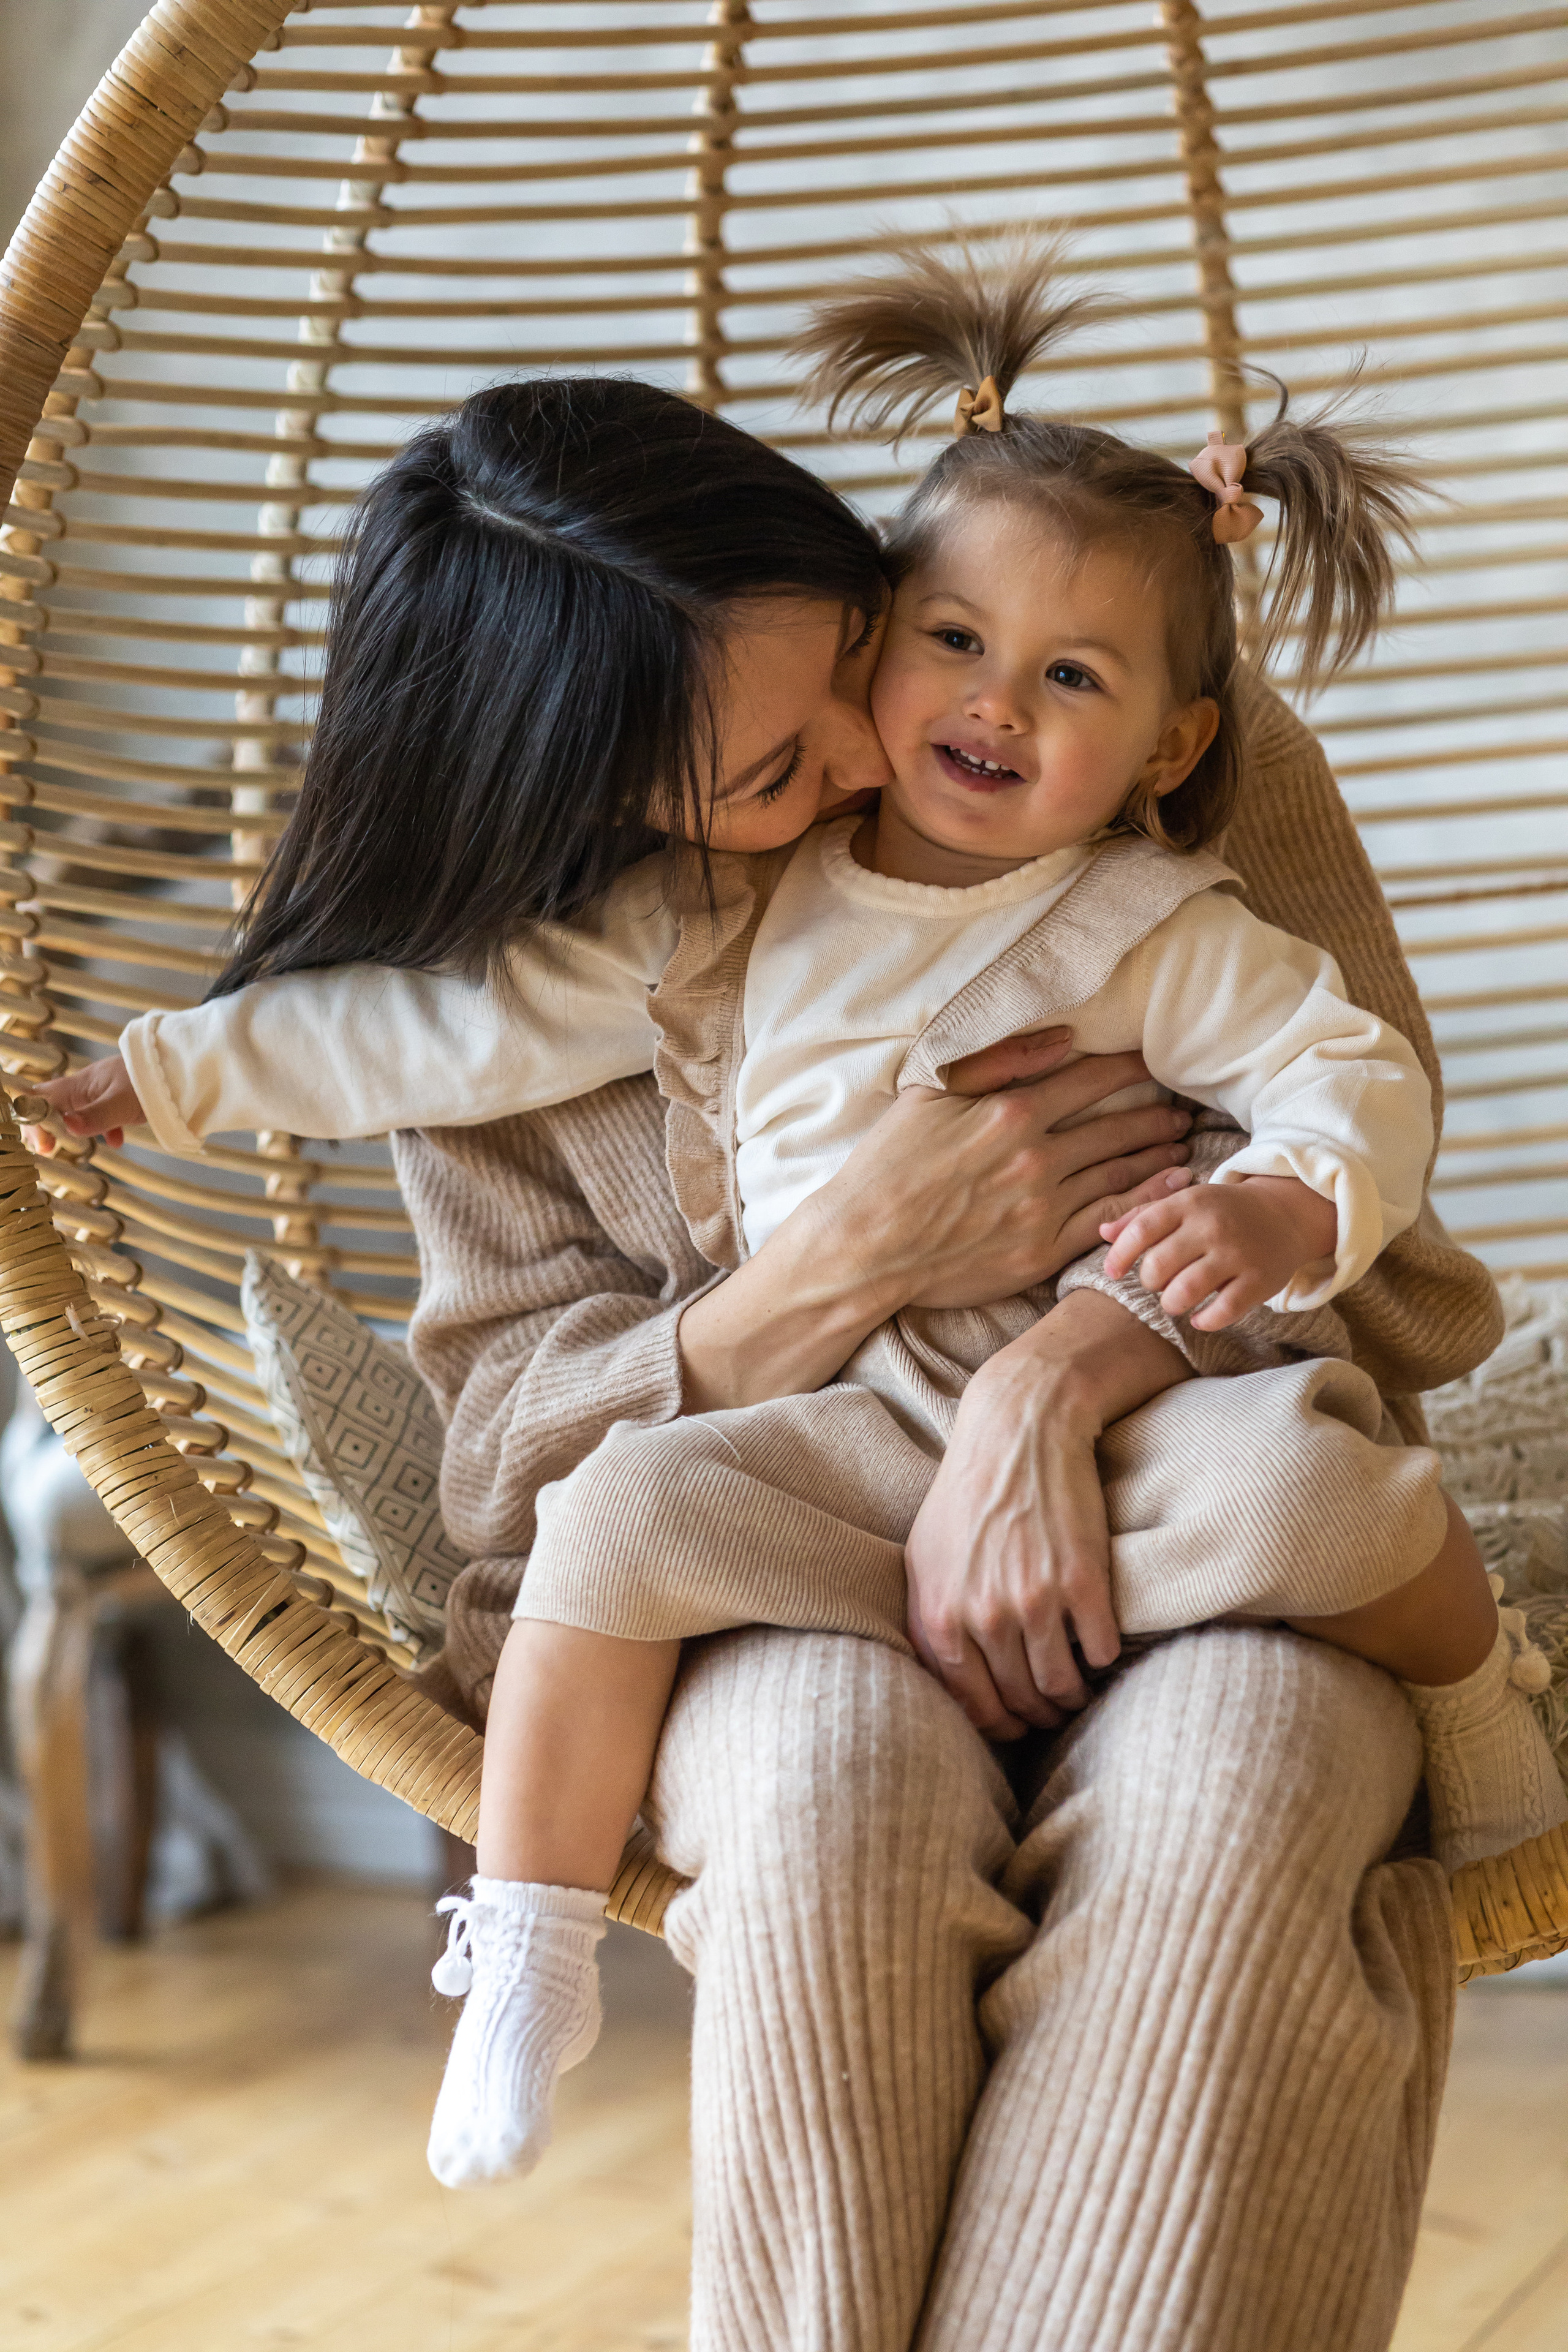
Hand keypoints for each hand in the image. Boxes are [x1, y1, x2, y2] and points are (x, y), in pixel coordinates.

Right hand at [25, 1054, 142, 1152]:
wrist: (182, 1066)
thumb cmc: (152, 1079)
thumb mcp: (122, 1103)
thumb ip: (95, 1117)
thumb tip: (67, 1126)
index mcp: (79, 1085)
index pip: (40, 1099)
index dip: (34, 1120)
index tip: (45, 1145)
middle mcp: (85, 1087)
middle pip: (51, 1106)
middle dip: (46, 1127)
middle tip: (50, 1149)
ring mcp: (100, 1093)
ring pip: (74, 1112)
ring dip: (70, 1130)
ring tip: (72, 1149)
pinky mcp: (117, 1100)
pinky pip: (100, 1115)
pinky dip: (101, 1129)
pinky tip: (115, 1141)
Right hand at [824, 1030, 1193, 1315]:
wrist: (865, 1246)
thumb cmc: (888, 1165)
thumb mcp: (927, 1095)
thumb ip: (996, 1062)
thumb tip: (1061, 1038)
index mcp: (1011, 1113)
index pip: (1090, 1079)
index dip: (1128, 1069)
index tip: (1152, 1062)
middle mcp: (1037, 1159)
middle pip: (1117, 1128)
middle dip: (1156, 1115)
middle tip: (1183, 1109)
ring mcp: (1043, 1208)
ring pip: (1120, 1174)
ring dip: (1157, 1156)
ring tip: (1181, 1145)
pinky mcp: (1042, 1251)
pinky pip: (1108, 1222)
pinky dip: (1144, 1202)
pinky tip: (1167, 1189)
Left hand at [904, 1288, 1189, 1736]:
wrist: (1021, 1430)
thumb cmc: (970, 1491)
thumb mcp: (925, 1554)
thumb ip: (930, 1617)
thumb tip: (945, 1673)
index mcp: (939, 1615)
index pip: (970, 1703)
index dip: (998, 1723)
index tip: (1015, 1722)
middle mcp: (982, 1616)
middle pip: (1019, 1700)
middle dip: (1038, 1713)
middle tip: (1054, 1707)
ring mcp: (1034, 1602)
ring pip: (1061, 1686)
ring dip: (1074, 1695)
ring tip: (1080, 1687)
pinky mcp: (1083, 1585)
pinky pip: (1099, 1652)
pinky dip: (1103, 1659)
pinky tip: (1101, 1650)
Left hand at [1100, 1172, 1337, 1329]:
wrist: (1285, 1213)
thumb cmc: (1222, 1211)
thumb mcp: (1184, 1203)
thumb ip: (1142, 1216)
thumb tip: (1102, 1231)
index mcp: (1188, 1203)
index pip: (1142, 1229)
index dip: (1120, 1255)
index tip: (1111, 1272)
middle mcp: (1211, 1227)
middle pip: (1159, 1265)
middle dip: (1149, 1281)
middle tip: (1157, 1283)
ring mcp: (1237, 1254)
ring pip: (1185, 1291)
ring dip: (1171, 1304)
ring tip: (1174, 1301)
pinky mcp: (1258, 1280)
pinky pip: (1223, 1311)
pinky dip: (1205, 1321)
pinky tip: (1200, 1318)